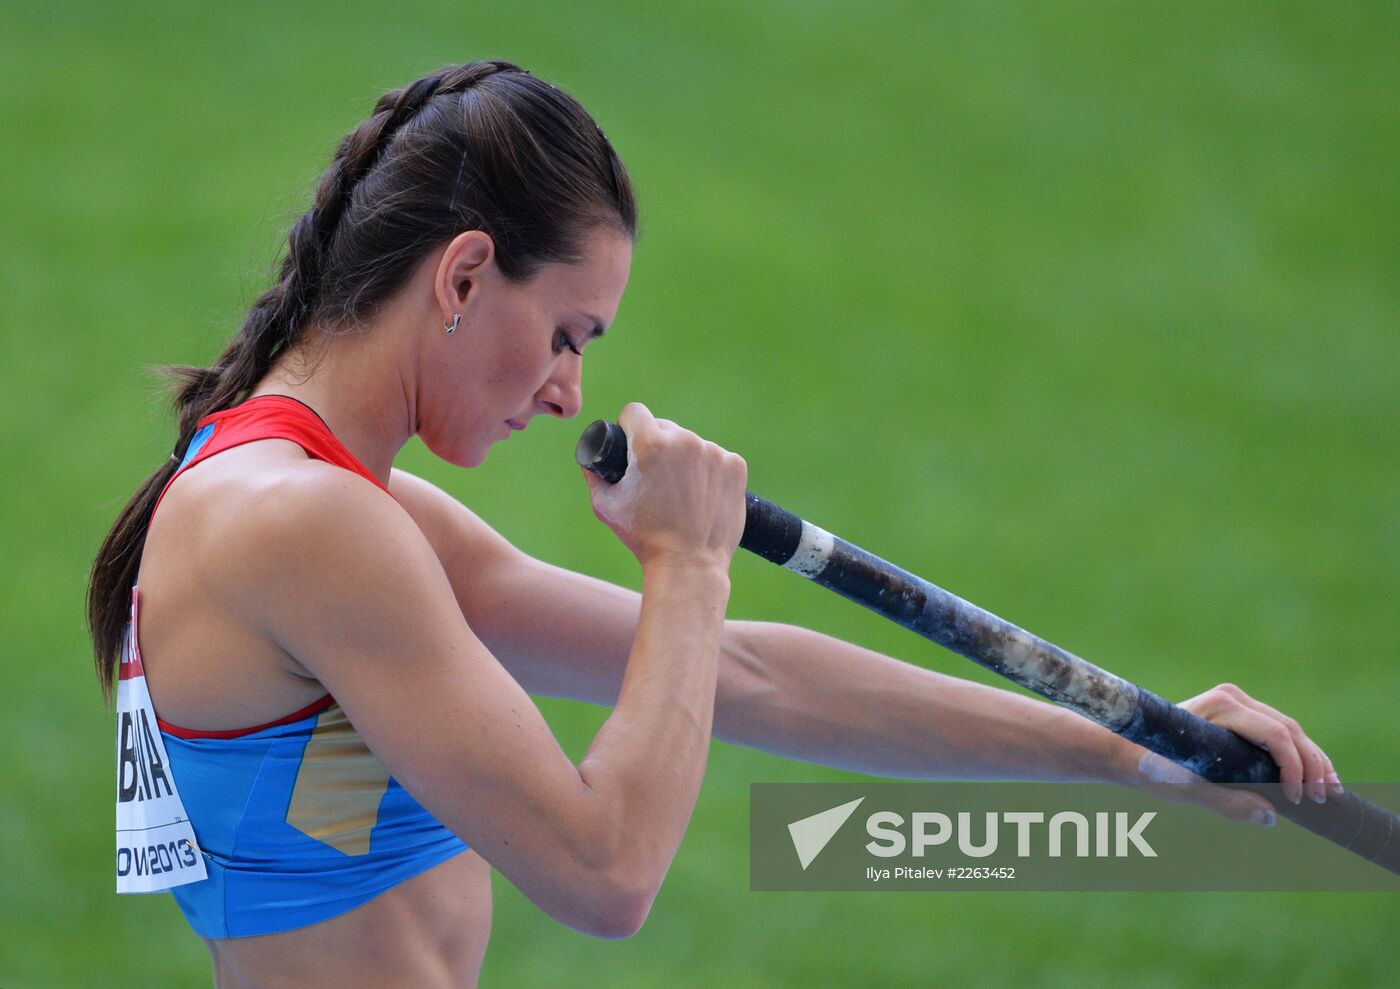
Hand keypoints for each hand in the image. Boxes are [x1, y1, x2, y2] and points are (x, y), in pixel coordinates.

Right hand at [582, 402, 746, 571]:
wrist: (689, 565)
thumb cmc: (644, 537)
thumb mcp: (605, 505)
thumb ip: (594, 474)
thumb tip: (590, 458)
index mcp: (650, 444)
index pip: (635, 412)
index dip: (629, 426)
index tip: (631, 442)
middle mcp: (685, 440)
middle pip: (665, 427)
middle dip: (657, 445)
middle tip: (656, 477)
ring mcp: (714, 452)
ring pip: (692, 444)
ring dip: (685, 458)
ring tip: (681, 492)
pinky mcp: (735, 466)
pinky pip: (717, 458)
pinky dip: (709, 471)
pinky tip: (702, 495)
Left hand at [1131, 682, 1342, 825]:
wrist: (1130, 750)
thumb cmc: (1155, 767)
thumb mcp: (1189, 790)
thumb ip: (1229, 803)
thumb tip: (1270, 817)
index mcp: (1220, 706)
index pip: (1275, 734)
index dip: (1294, 767)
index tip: (1296, 799)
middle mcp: (1232, 697)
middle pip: (1289, 730)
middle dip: (1312, 765)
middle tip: (1325, 798)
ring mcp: (1238, 703)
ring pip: (1290, 730)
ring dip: (1313, 760)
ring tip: (1330, 791)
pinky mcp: (1241, 715)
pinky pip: (1279, 733)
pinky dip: (1299, 754)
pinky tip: (1317, 777)